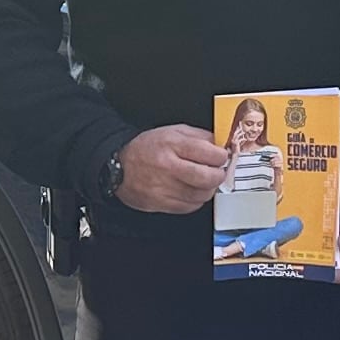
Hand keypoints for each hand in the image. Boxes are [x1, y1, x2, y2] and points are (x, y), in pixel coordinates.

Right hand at [110, 125, 226, 213]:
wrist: (118, 165)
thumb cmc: (146, 148)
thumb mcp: (173, 131)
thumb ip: (198, 136)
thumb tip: (219, 145)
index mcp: (172, 144)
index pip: (210, 154)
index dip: (222, 156)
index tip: (221, 157)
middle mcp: (168, 166)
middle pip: (208, 178)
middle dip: (219, 175)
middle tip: (217, 172)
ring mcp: (163, 187)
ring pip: (200, 195)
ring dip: (208, 189)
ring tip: (204, 182)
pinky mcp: (160, 203)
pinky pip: (189, 207)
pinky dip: (195, 201)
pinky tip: (192, 192)